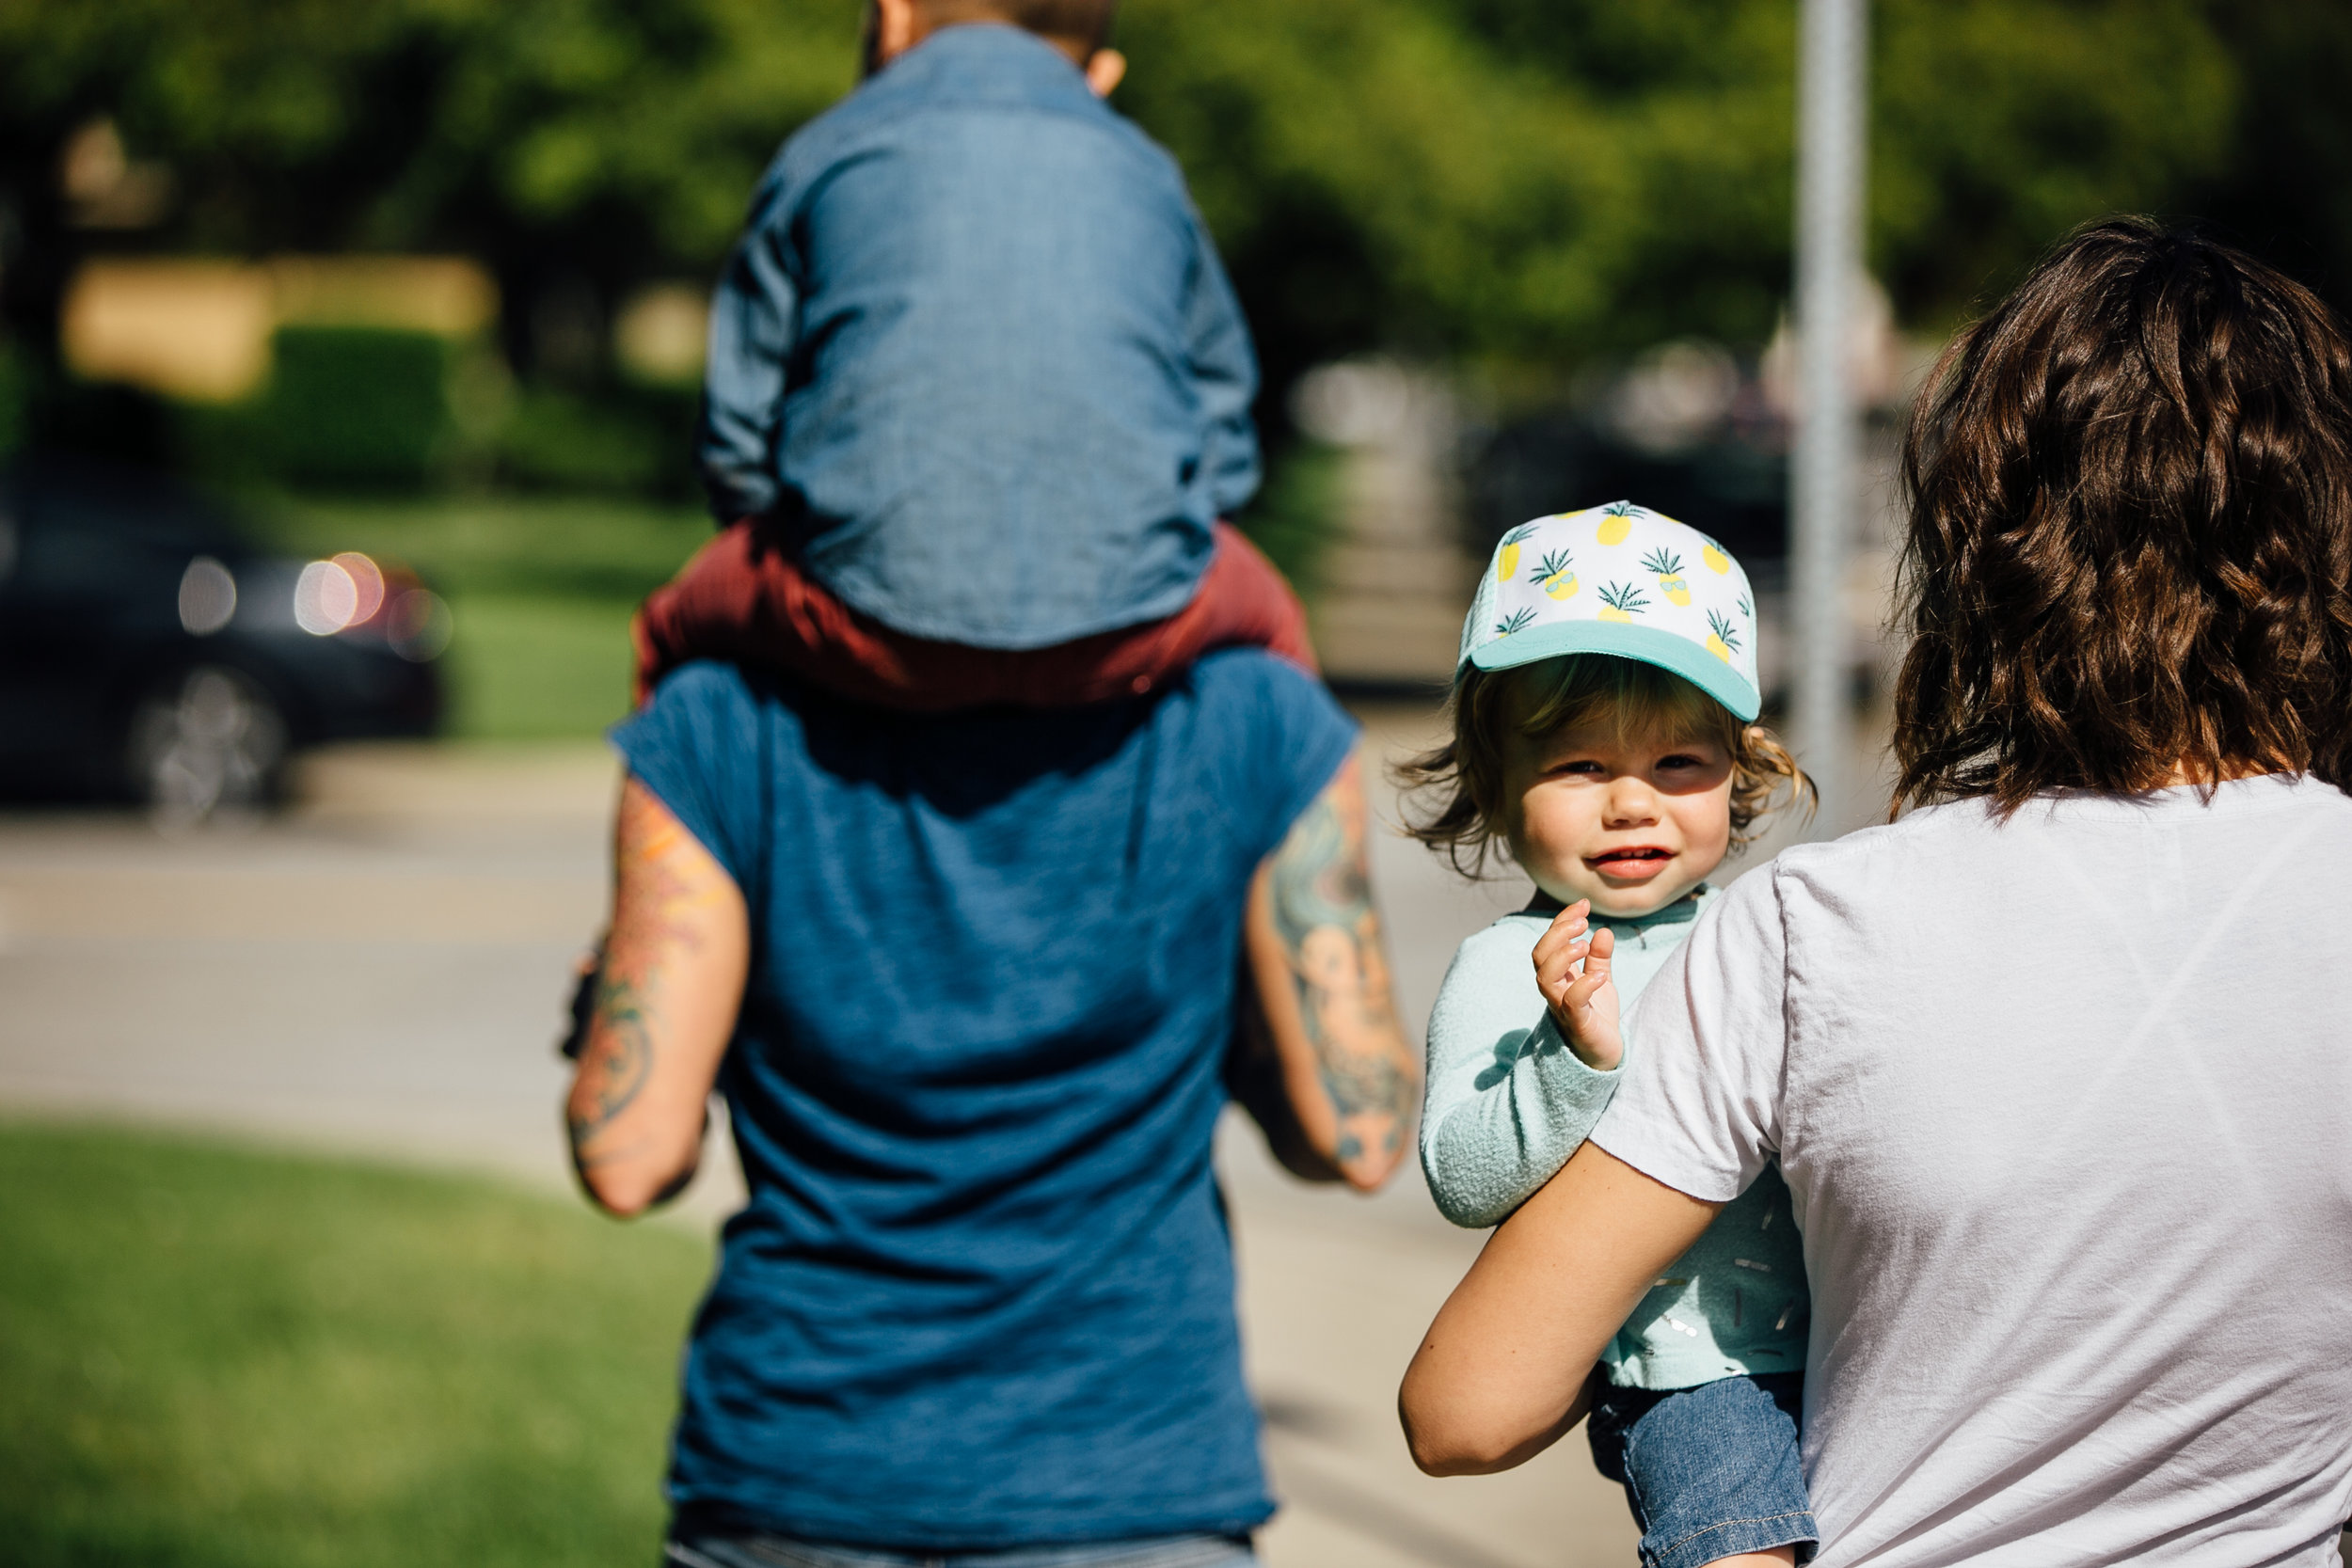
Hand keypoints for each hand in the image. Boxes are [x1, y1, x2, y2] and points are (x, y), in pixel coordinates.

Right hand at [1531, 901, 1620, 1070]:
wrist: (1604, 1054)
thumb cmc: (1597, 1016)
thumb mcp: (1600, 981)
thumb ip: (1599, 958)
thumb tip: (1603, 930)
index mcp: (1559, 977)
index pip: (1548, 943)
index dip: (1562, 921)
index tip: (1583, 904)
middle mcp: (1555, 990)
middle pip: (1539, 957)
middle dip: (1557, 934)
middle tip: (1583, 921)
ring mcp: (1563, 1007)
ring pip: (1545, 978)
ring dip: (1562, 956)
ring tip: (1584, 944)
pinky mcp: (1578, 1024)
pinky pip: (1571, 1004)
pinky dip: (1583, 986)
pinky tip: (1599, 976)